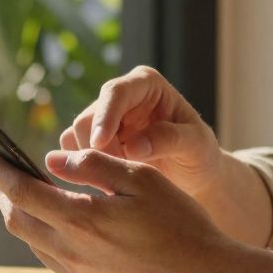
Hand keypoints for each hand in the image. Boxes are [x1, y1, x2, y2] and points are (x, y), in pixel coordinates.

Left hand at [0, 146, 240, 272]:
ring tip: (31, 196)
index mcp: (82, 218)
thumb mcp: (143, 180)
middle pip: (16, 221)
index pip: (21, 191)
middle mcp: (72, 252)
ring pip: (33, 243)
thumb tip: (51, 159)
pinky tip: (61, 226)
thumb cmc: (181, 225)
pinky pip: (54, 262)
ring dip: (25, 217)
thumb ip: (94, 165)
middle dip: (4, 194)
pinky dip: (47, 239)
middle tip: (2, 173)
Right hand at [62, 66, 226, 201]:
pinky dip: (84, 170)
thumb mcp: (196, 145)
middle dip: (97, 151)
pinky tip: (108, 187)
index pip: (115, 93)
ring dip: (90, 164)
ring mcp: (103, 118)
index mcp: (146, 84)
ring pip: (76, 137)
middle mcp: (119, 96)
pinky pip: (73, 152)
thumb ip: (169, 139)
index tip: (99, 144)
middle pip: (88, 117)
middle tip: (116, 182)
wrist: (193, 173)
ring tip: (117, 187)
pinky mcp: (92, 140)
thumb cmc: (199, 153)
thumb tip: (133, 146)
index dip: (104, 117)